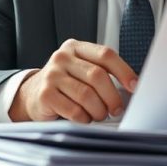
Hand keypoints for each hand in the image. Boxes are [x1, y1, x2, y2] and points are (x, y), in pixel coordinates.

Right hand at [9, 39, 137, 122]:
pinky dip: (84, 118)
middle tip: (116, 109)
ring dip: (98, 110)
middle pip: (97, 76)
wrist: (32, 95)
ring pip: (86, 95)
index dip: (124, 71)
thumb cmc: (65, 83)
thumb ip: (101, 72)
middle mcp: (62, 57)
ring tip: (99, 115)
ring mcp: (52, 75)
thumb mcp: (80, 69)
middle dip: (112, 97)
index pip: (105, 54)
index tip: (134, 86)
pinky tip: (84, 118)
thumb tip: (130, 88)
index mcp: (76, 47)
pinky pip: (74, 110)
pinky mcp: (45, 94)